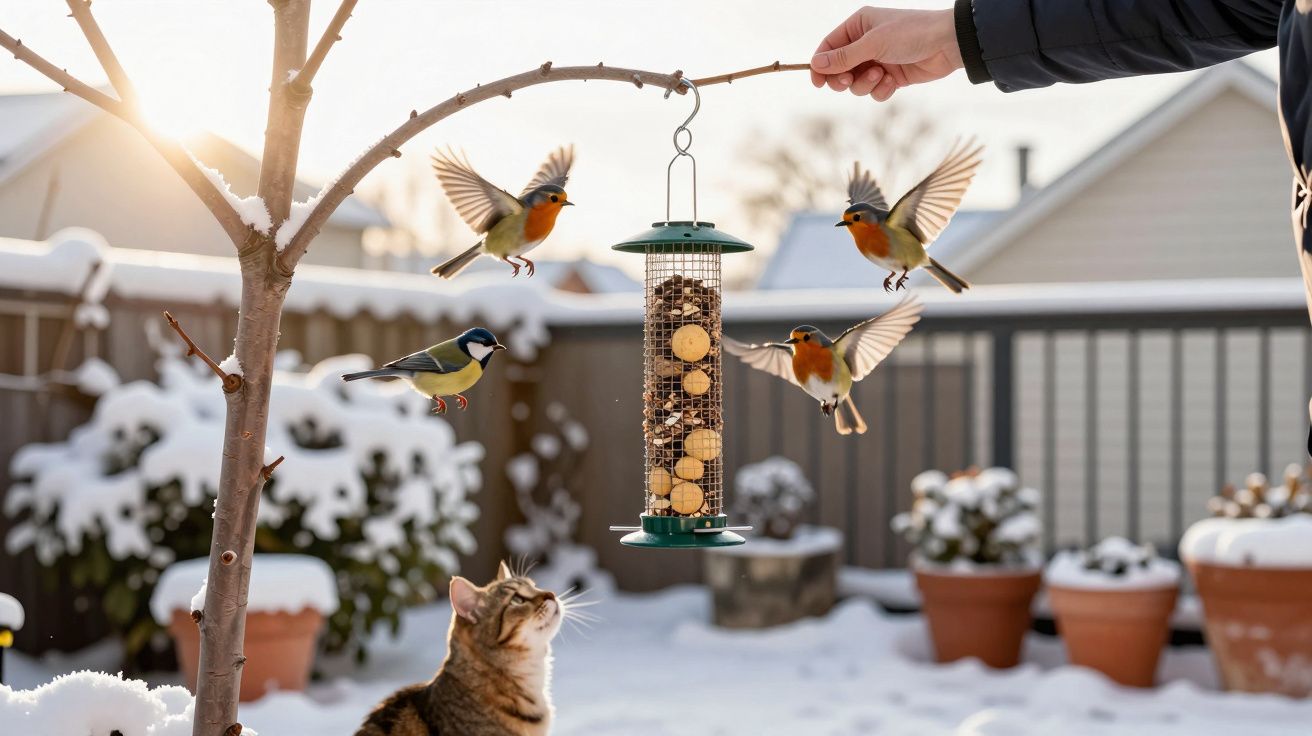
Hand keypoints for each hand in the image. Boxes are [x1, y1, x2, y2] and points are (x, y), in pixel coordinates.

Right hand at [811, 6, 962, 100]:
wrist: (947, 44)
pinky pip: (874, 91)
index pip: (829, 47)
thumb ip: (843, 57)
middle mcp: (865, 42)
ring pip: (856, 83)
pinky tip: (893, 81)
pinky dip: (880, 89)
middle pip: (839, 69)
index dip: (820, 65)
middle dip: (843, 78)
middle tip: (848, 81)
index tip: (817, 83)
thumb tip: (815, 64)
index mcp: (858, 25)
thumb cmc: (911, 34)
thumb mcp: (873, 43)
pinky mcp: (891, 76)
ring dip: (865, 84)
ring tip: (881, 75)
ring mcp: (878, 60)